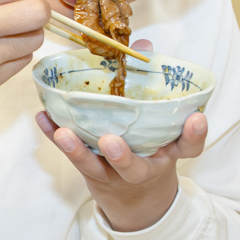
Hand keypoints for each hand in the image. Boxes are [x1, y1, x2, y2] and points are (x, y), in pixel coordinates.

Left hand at [36, 40, 207, 231]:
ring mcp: (111, 174)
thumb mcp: (160, 125)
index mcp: (166, 153)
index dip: (195, 134)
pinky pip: (68, 155)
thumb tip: (143, 44)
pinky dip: (53, 136)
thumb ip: (153, 86)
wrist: (133, 195)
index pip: (188, 147)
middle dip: (122, 156)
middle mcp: (140, 168)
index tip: (197, 119)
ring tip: (63, 132)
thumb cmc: (149, 146)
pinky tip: (42, 118)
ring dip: (76, 150)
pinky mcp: (88, 171)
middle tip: (110, 141)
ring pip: (94, 166)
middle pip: (133, 168)